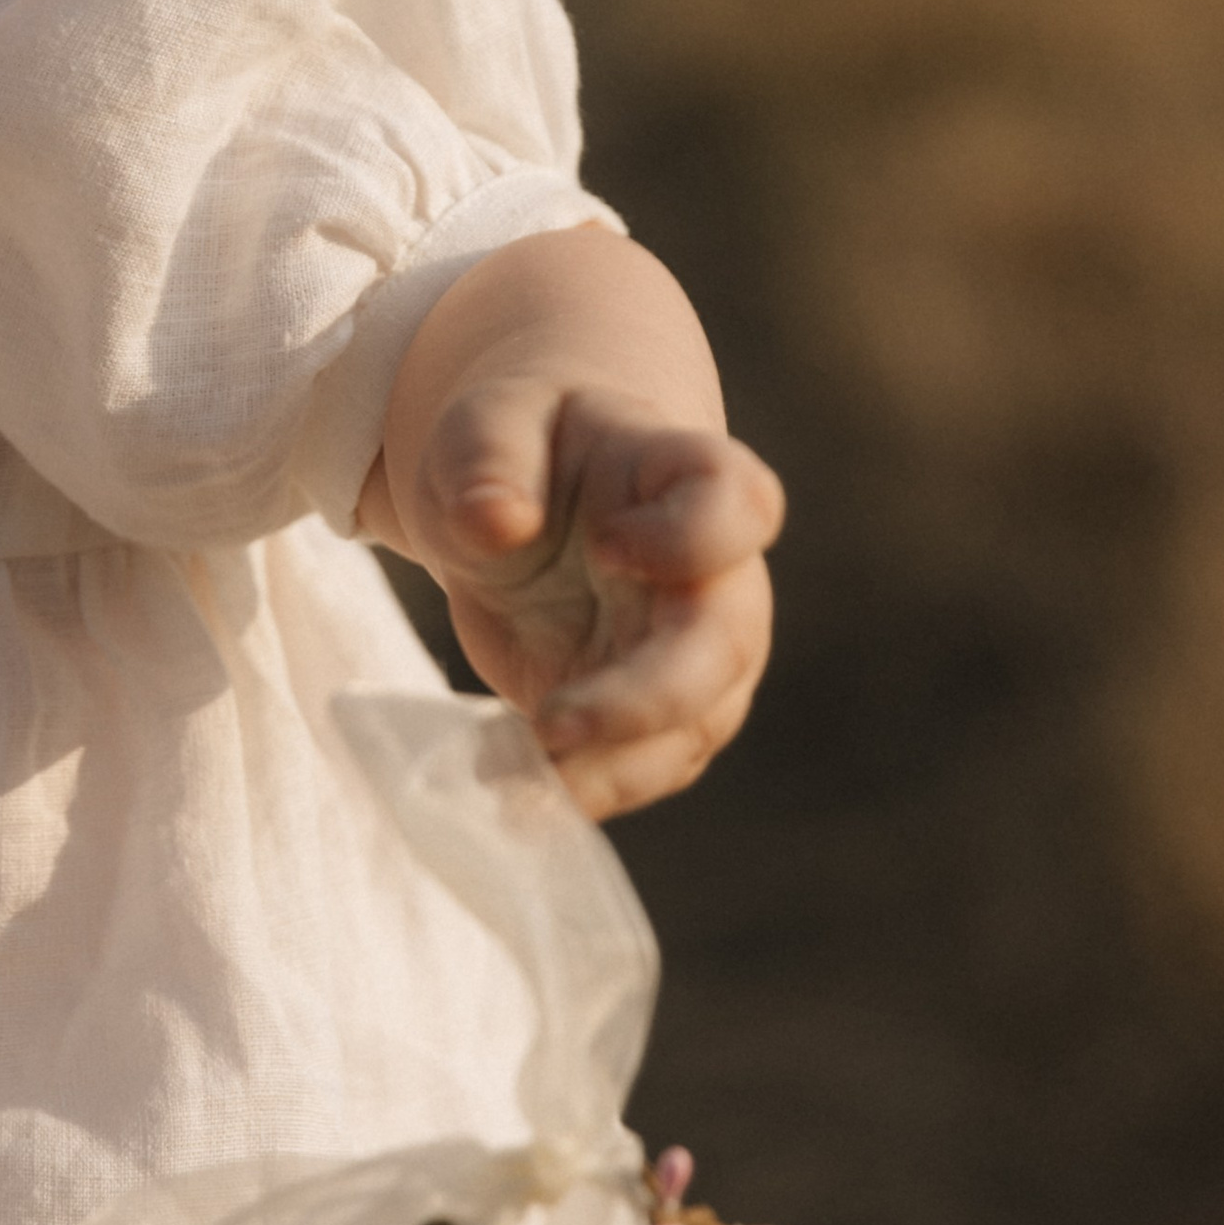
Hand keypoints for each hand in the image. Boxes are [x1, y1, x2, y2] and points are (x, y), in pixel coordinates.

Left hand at [363, 226, 783, 820]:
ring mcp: (695, 650)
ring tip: (519, 787)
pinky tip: (519, 797)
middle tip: (552, 723)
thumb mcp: (486, 426)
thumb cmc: (520, 447)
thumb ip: (488, 460)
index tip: (608, 547)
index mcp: (685, 475)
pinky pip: (646, 765)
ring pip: (695, 725)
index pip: (737, 506)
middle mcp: (714, 573)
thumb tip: (496, 522)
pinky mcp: (654, 711)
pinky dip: (587, 790)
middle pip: (726, 643)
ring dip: (615, 767)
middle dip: (650, 697)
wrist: (528, 499)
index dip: (691, 538)